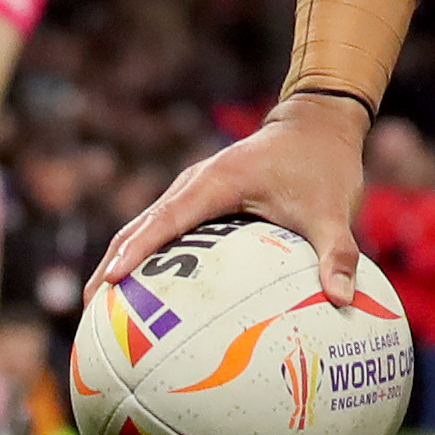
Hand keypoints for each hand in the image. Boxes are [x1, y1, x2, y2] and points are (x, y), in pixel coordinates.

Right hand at [99, 105, 368, 304]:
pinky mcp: (199, 199)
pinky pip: (163, 229)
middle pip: (140, 226)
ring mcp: (193, 190)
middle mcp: (195, 183)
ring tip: (100, 309)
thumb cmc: (323, 165)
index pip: (168, 219)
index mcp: (217, 182)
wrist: (317, 124)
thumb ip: (338, 253)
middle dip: (111, 264)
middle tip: (90, 311)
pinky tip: (144, 294)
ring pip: (145, 226)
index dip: (138, 250)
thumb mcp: (334, 211)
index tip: (112, 281)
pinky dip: (145, 255)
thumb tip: (344, 300)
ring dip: (120, 260)